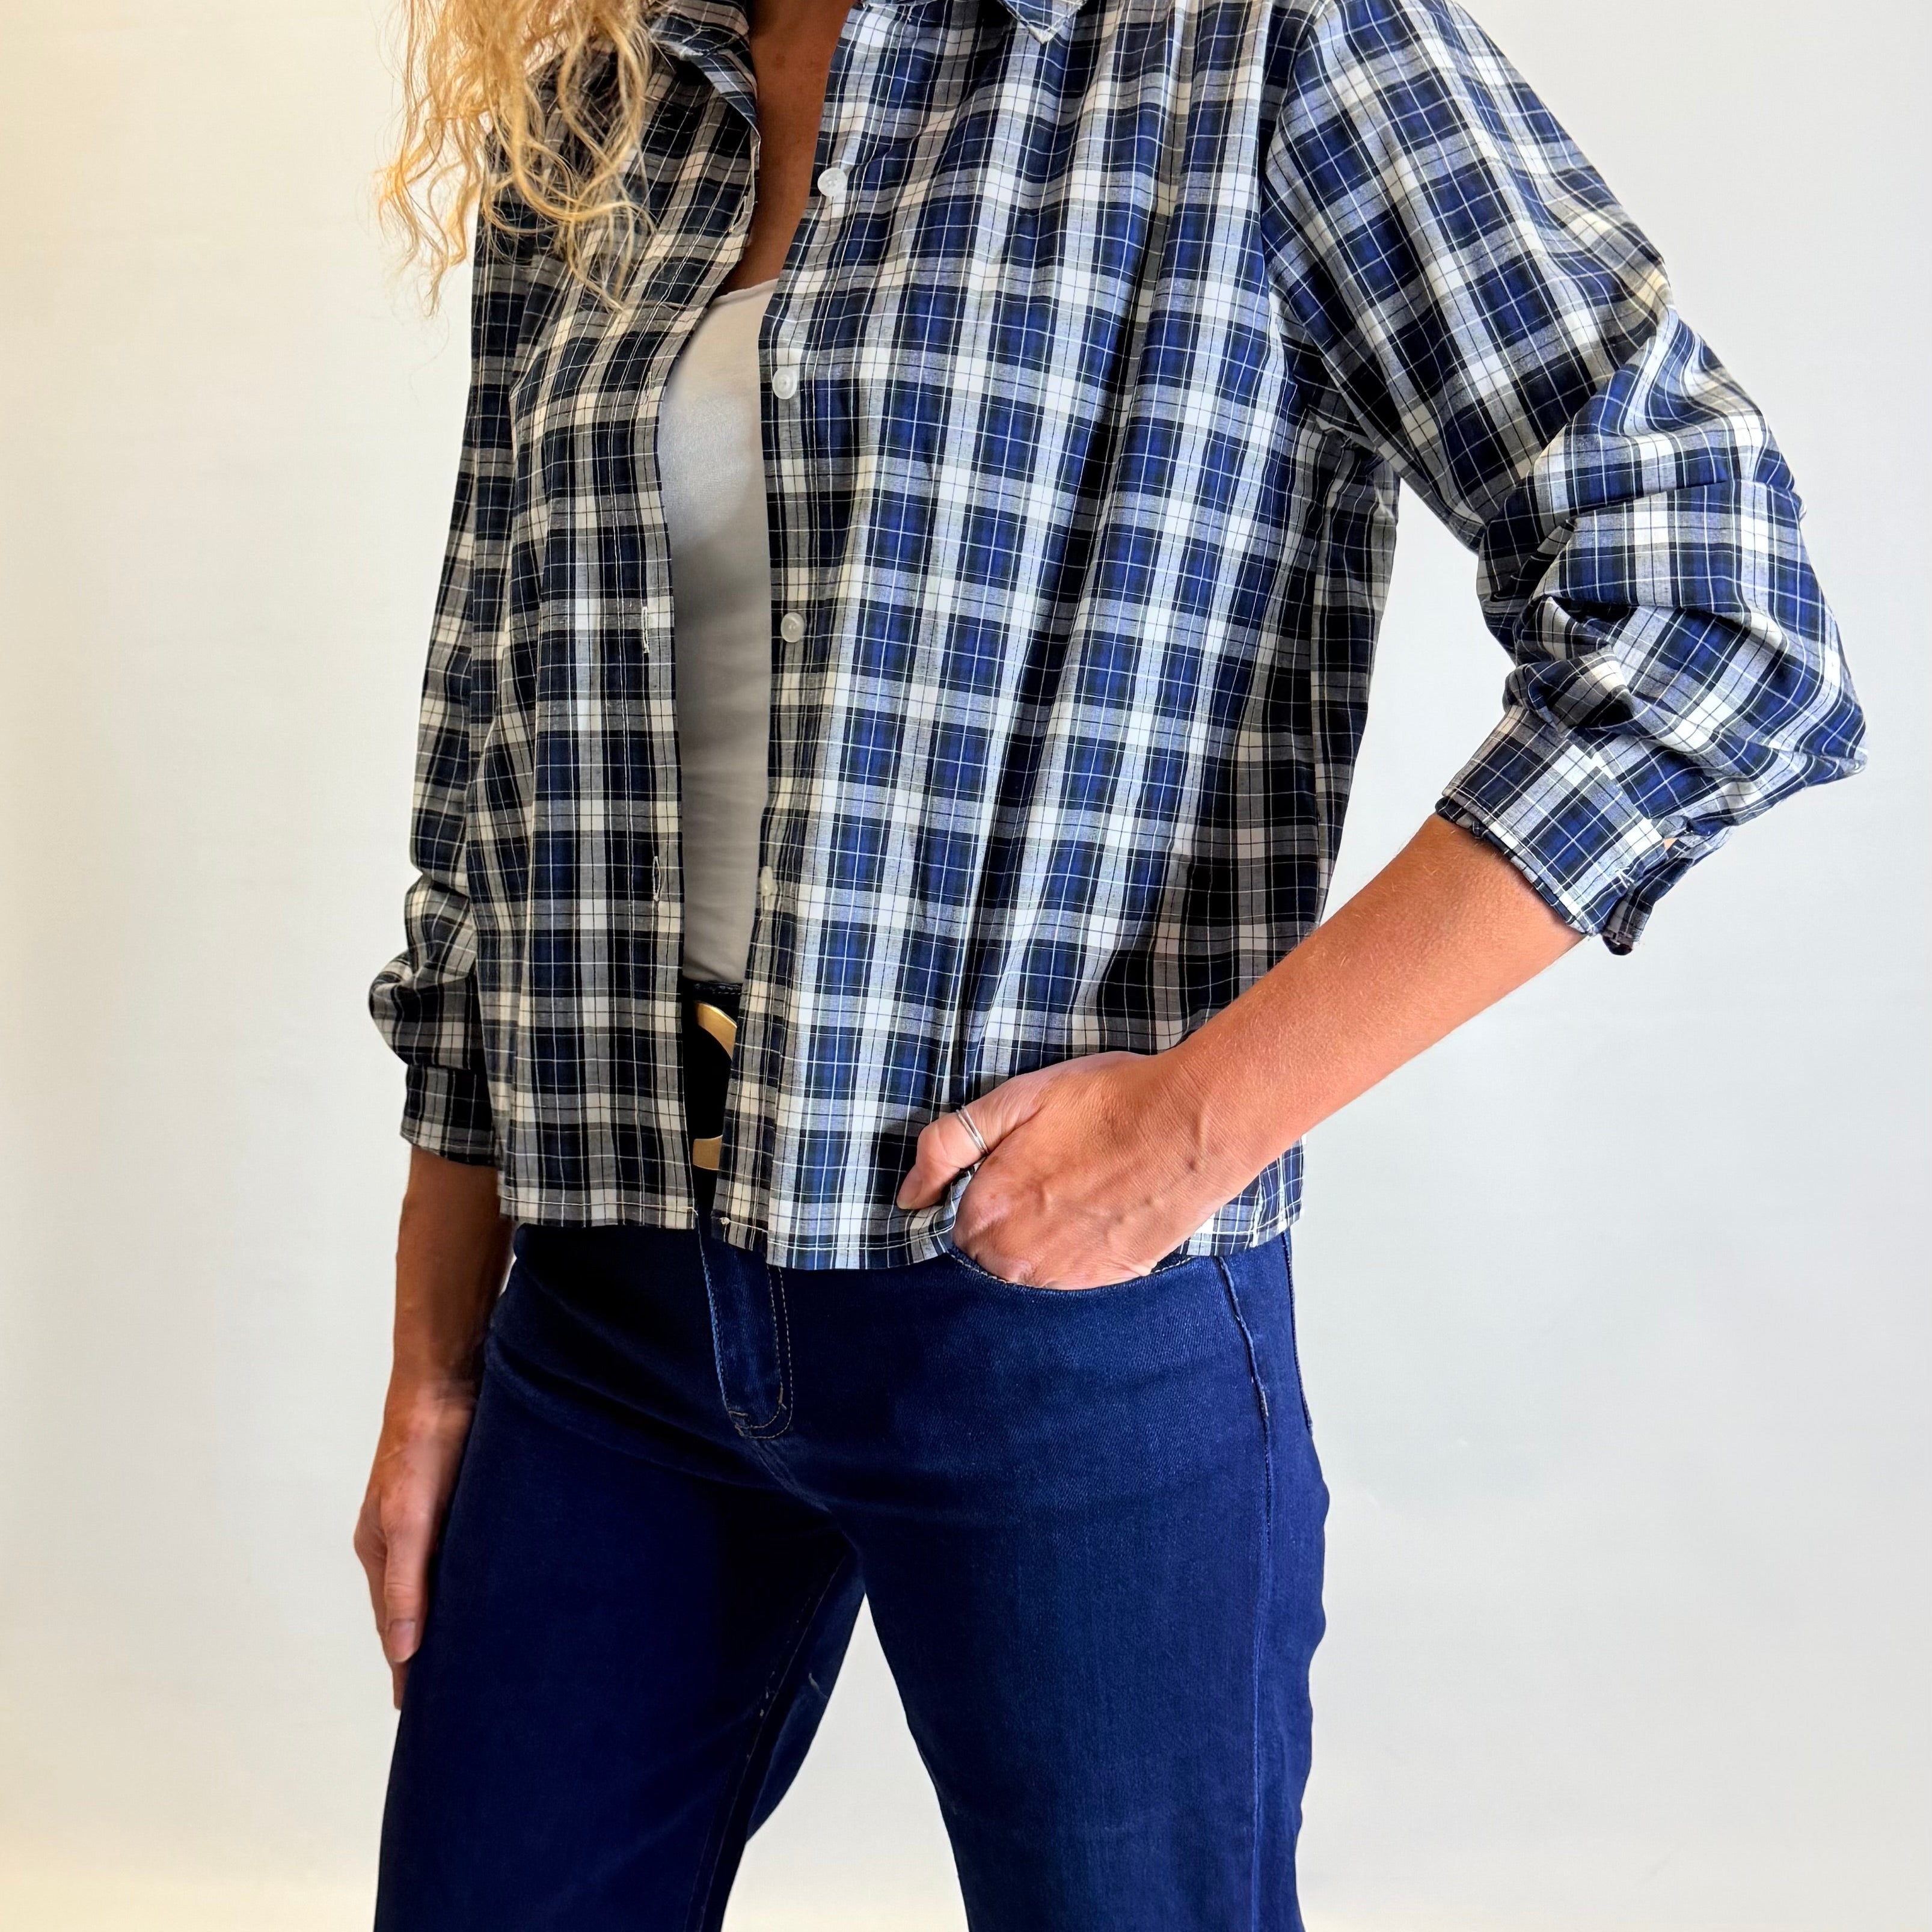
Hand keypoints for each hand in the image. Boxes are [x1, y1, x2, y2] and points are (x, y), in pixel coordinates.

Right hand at [353, 1379, 477, 1709]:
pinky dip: (479, 1582)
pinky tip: (503, 1596)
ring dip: (458, 1617)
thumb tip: (403, 1651)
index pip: (392, 1628)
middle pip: (417, 1611)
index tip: (419, 1715)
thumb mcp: (410, 1519)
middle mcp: (406, 1541)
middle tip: (461, 1698)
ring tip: (484, 1659)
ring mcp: (435, 1522)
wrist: (450, 1380)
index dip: (406, 1669)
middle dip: (432, 1652)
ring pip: (446, 1583)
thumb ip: (406, 1583)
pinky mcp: (466, 1502)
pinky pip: (470, 1555)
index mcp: (381, 1552)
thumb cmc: (422, 1446)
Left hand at [896, 1051, 1238, 1288]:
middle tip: (1047, 1177)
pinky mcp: (1106, 1282)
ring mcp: (1063, 1277)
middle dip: (1004, 1220)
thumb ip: (946, 1147)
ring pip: (1026, 1271)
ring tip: (1075, 1194)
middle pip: (986, 1253)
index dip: (974, 1196)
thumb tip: (908, 1196)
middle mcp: (1016, 1258)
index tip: (1004, 1172)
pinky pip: (1069, 1280)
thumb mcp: (1014, 1100)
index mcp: (985, 1212)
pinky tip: (1097, 1215)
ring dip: (1038, 1240)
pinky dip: (1075, 1252)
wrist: (1190, 1124)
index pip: (951, 1227)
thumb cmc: (1104, 1102)